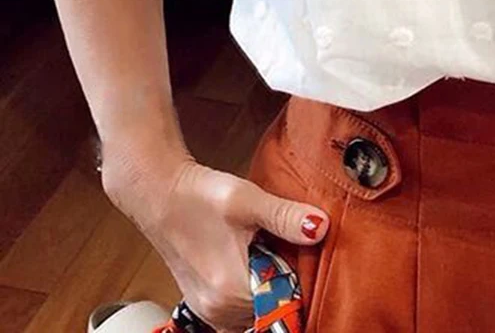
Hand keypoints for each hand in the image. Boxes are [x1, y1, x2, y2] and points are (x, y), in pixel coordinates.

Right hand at [102, 143, 327, 332]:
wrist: (160, 194)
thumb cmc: (200, 196)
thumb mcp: (248, 200)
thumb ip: (285, 216)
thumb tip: (321, 227)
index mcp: (231, 292)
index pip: (286, 302)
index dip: (300, 279)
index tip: (302, 255)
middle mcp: (218, 311)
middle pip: (271, 309)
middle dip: (285, 283)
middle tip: (286, 249)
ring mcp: (209, 311)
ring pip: (256, 312)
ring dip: (268, 288)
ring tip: (268, 252)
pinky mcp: (204, 304)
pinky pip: (240, 311)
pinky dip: (252, 292)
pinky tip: (254, 262)